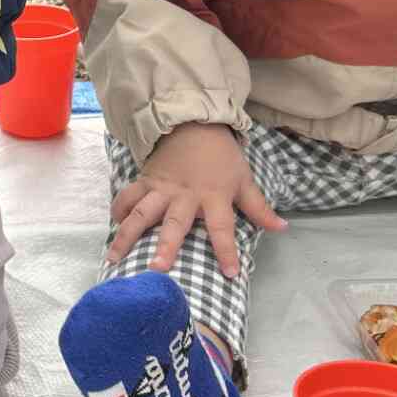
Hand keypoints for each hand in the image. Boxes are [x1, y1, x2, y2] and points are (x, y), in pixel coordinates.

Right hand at [104, 123, 284, 278]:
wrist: (193, 123)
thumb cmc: (221, 155)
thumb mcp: (244, 180)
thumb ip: (259, 208)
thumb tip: (283, 228)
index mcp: (213, 196)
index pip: (223, 228)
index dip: (227, 250)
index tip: (230, 273)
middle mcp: (185, 196)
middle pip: (175, 224)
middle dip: (166, 246)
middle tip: (157, 268)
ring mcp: (162, 188)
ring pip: (142, 213)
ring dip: (128, 235)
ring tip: (114, 257)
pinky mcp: (146, 180)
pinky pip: (129, 196)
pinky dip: (119, 209)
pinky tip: (114, 225)